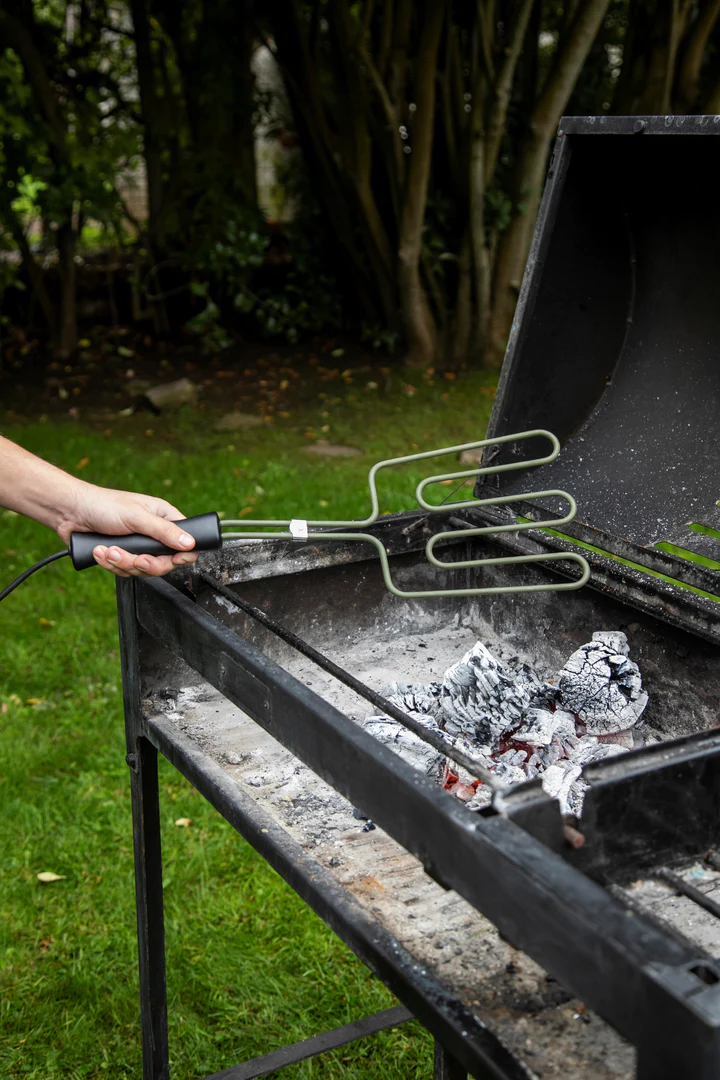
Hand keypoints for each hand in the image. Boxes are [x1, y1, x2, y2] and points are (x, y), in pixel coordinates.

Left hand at [56, 484, 197, 577]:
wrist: (70, 512)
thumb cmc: (103, 504)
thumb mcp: (136, 516)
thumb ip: (163, 531)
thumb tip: (189, 543)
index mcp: (163, 517)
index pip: (185, 542)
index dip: (181, 555)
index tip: (174, 560)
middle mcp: (153, 533)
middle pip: (164, 563)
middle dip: (145, 563)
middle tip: (136, 559)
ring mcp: (137, 547)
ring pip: (142, 570)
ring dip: (123, 563)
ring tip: (109, 550)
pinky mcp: (122, 556)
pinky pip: (124, 572)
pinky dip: (111, 564)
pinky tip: (101, 551)